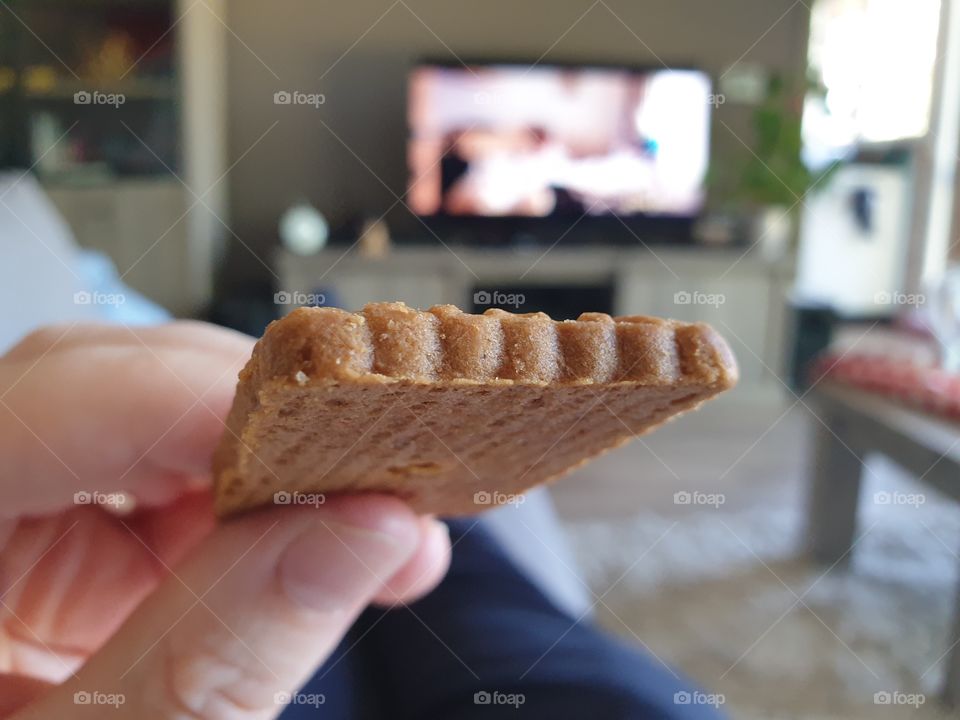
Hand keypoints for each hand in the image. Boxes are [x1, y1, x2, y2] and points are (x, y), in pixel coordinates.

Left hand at [0, 323, 450, 717]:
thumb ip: (224, 655)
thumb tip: (364, 529)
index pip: (43, 407)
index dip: (191, 403)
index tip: (329, 439)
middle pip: (104, 380)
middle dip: (251, 422)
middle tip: (366, 471)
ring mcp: (15, 510)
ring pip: (153, 411)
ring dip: (271, 460)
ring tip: (366, 519)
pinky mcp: (70, 533)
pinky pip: (174, 474)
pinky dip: (258, 500)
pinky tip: (317, 538)